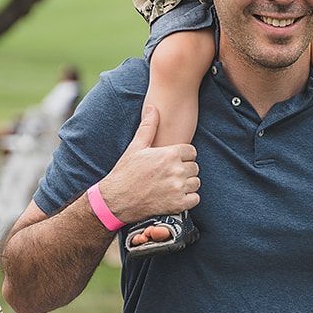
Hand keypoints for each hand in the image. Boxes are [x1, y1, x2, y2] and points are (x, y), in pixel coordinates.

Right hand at [96, 106, 199, 222]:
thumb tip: (153, 107)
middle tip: (171, 174)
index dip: (184, 156)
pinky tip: (176, 196)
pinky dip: (188, 198)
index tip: (174, 161)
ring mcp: (178, 188)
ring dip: (188, 184)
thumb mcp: (136, 147)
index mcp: (169, 154)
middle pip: (195, 167)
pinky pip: (195, 198)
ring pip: (196, 183)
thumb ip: (149, 126)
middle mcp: (176, 170)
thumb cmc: (125, 172)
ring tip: (173, 185)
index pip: (192, 152)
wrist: (116, 199)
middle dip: (185, 170)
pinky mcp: (178, 204)